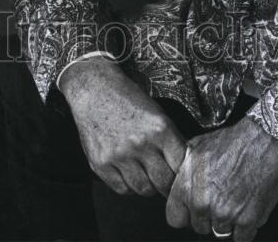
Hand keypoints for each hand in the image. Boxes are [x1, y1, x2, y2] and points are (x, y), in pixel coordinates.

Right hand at [60, 56, 186, 197]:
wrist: (94, 88)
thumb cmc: (128, 99)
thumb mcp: (157, 113)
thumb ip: (170, 140)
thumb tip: (182, 168)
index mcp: (160, 128)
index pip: (180, 166)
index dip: (182, 173)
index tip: (179, 175)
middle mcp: (140, 143)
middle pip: (163, 183)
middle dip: (166, 184)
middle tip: (163, 179)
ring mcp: (119, 155)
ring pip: (143, 189)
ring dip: (147, 186)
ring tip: (145, 174)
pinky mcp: (101, 163)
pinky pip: (122, 189)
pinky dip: (128, 185)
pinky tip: (128, 173)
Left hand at [166, 118, 277, 241]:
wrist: (262, 141)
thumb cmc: (231, 141)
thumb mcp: (197, 146)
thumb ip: (184, 169)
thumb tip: (178, 180)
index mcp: (187, 186)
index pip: (174, 218)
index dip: (184, 214)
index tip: (192, 210)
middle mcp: (202, 203)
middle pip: (199, 227)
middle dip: (208, 216)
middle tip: (219, 199)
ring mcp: (224, 214)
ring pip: (220, 232)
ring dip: (227, 222)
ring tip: (234, 201)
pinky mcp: (247, 221)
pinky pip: (241, 238)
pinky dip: (245, 228)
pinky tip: (246, 209)